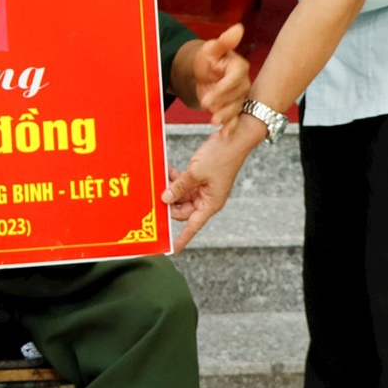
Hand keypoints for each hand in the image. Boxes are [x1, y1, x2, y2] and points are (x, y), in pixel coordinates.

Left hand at [163, 117, 258, 248]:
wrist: (233, 139)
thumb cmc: (222, 157)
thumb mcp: (196, 173)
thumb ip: (179, 186)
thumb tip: (165, 198)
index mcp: (210, 204)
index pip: (193, 226)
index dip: (182, 238)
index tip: (172, 249)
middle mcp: (206, 199)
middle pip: (182, 210)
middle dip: (169, 204)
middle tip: (155, 198)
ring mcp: (202, 189)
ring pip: (180, 196)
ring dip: (170, 188)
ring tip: (160, 180)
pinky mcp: (199, 178)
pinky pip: (182, 183)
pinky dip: (174, 178)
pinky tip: (167, 170)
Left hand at [193, 22, 249, 125]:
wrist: (204, 73)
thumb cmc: (209, 59)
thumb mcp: (212, 49)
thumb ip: (225, 42)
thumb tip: (238, 28)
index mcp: (239, 67)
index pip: (237, 77)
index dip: (225, 87)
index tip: (210, 94)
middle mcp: (243, 83)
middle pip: (237, 95)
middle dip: (223, 102)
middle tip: (207, 104)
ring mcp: (240, 97)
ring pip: (236, 109)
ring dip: (225, 116)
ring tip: (212, 121)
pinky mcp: (234, 108)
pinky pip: (235, 119)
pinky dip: (230, 128)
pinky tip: (224, 135)